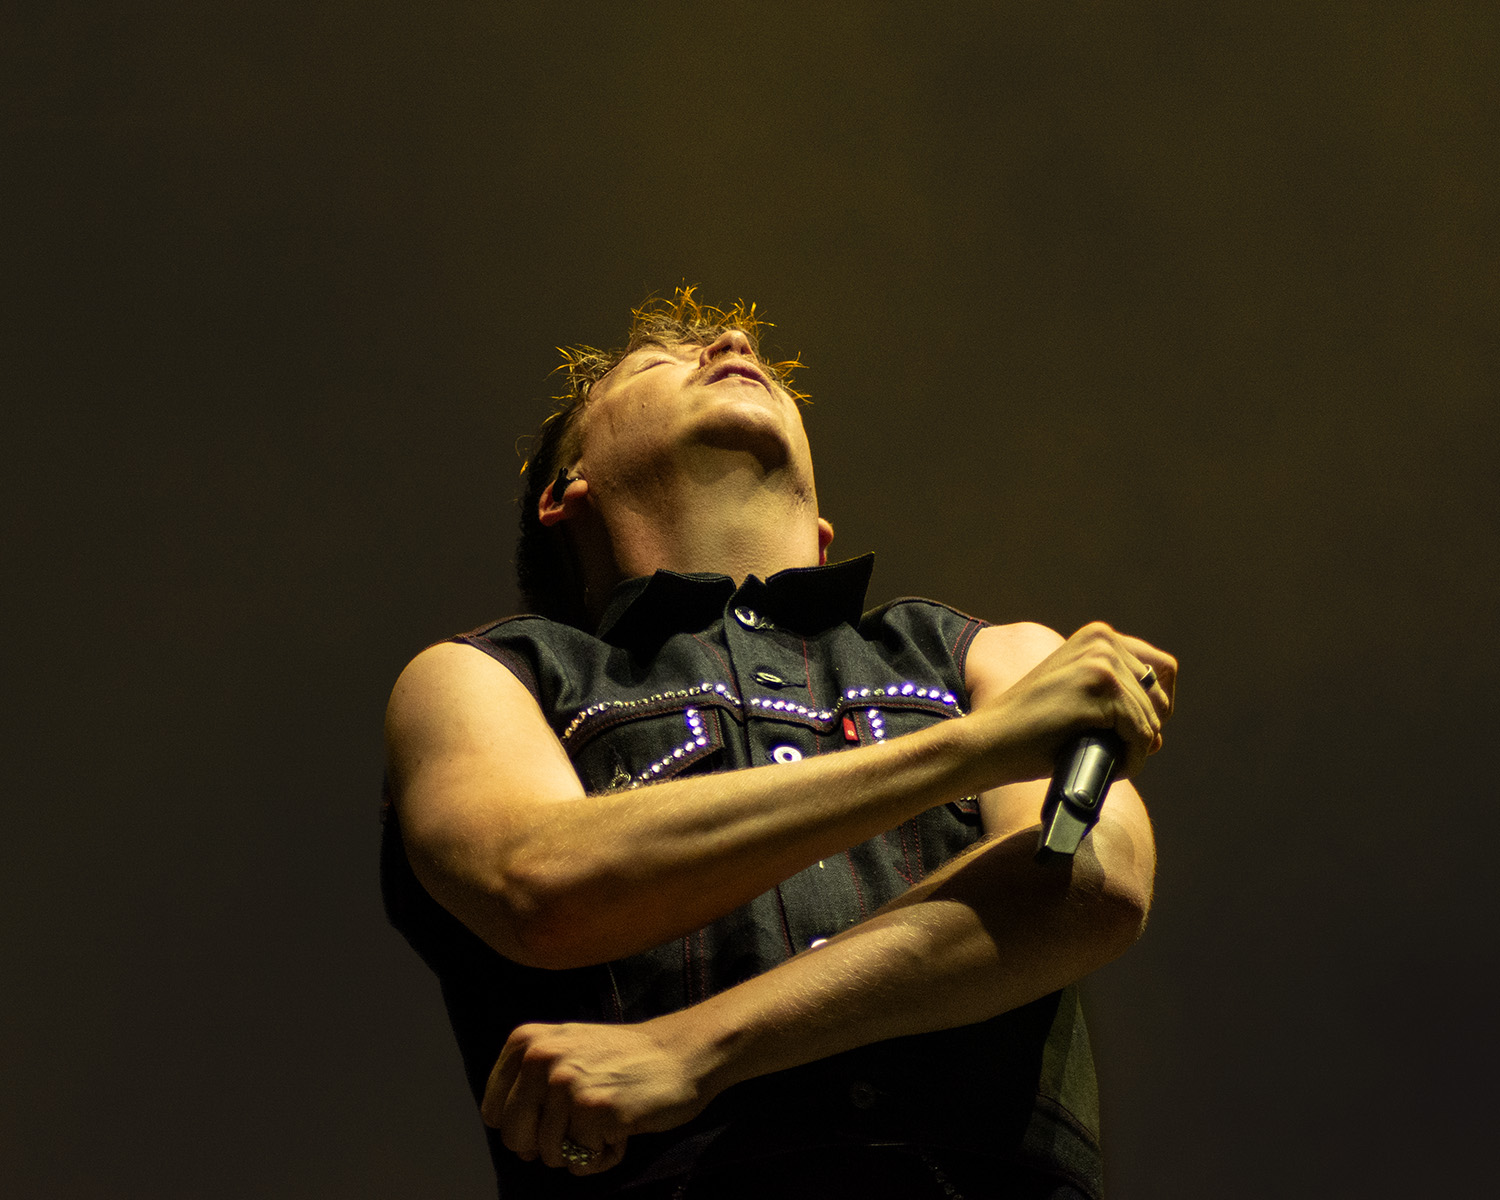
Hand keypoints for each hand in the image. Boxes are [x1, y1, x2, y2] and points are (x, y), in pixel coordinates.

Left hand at [480, 1017, 711, 1174]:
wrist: (682, 1052)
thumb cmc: (624, 1060)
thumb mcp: (565, 1051)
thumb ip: (530, 1086)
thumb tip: (516, 1145)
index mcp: (526, 1041)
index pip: (493, 1112)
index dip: (523, 1126)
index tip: (553, 1117)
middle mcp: (540, 1057)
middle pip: (513, 1137)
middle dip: (547, 1144)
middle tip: (582, 1123)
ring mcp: (566, 1082)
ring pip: (549, 1154)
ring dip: (581, 1150)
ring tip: (608, 1118)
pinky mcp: (593, 1109)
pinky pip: (582, 1162)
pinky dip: (604, 1155)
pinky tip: (623, 1127)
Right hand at [979, 621, 1176, 783]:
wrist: (989, 742)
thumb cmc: (1029, 731)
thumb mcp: (1076, 700)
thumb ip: (1116, 702)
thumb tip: (1159, 735)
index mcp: (1097, 636)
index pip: (1161, 669)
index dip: (1153, 706)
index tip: (1131, 729)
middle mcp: (1103, 640)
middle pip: (1160, 697)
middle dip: (1143, 730)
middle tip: (1110, 747)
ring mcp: (1102, 661)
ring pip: (1152, 721)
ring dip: (1134, 750)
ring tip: (1101, 759)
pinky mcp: (1101, 688)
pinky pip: (1142, 735)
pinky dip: (1131, 760)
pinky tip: (1106, 766)